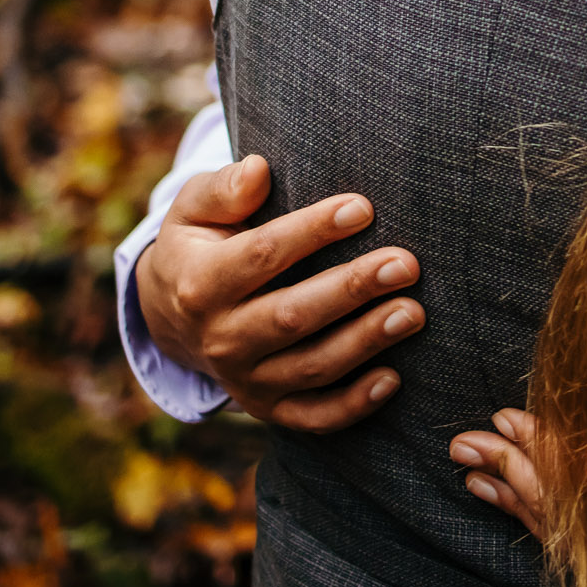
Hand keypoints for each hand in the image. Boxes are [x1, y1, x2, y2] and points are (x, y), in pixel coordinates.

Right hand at [133, 154, 425, 430]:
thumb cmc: (201, 243)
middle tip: (405, 264)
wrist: (173, 314)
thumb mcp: (194, 208)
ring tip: (413, 312)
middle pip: (292, 316)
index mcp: (201, 283)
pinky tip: (394, 379)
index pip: (262, 255)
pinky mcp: (268, 407)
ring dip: (364, 342)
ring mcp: (245, 379)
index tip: (362, 208)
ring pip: (310, 367)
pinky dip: (352, 405)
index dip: (312, 231)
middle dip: (352, 289)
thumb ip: (223, 188)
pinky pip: (312, 417)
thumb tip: (258, 170)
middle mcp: (221, 338)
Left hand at [448, 405, 586, 586]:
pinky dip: (574, 542)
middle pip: (567, 523)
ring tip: (485, 486)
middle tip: (465, 451)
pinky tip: (551, 526)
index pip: (576, 482)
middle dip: (511, 483)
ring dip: (530, 517)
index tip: (498, 420)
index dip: (532, 450)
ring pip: (584, 552)